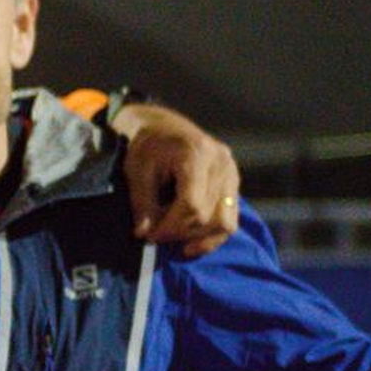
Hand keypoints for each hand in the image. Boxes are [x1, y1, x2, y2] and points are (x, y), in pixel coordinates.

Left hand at [116, 103, 240, 259]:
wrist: (164, 127)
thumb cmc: (148, 147)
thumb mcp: (136, 170)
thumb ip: (142, 203)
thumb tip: (145, 234)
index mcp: (196, 153)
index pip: (192, 205)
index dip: (170, 227)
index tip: (150, 235)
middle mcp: (221, 162)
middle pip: (208, 217)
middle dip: (180, 233)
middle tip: (156, 234)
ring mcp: (231, 172)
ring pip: (224, 223)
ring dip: (197, 237)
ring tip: (174, 238)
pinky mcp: (234, 182)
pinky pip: (231, 219)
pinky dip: (212, 235)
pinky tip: (192, 243)